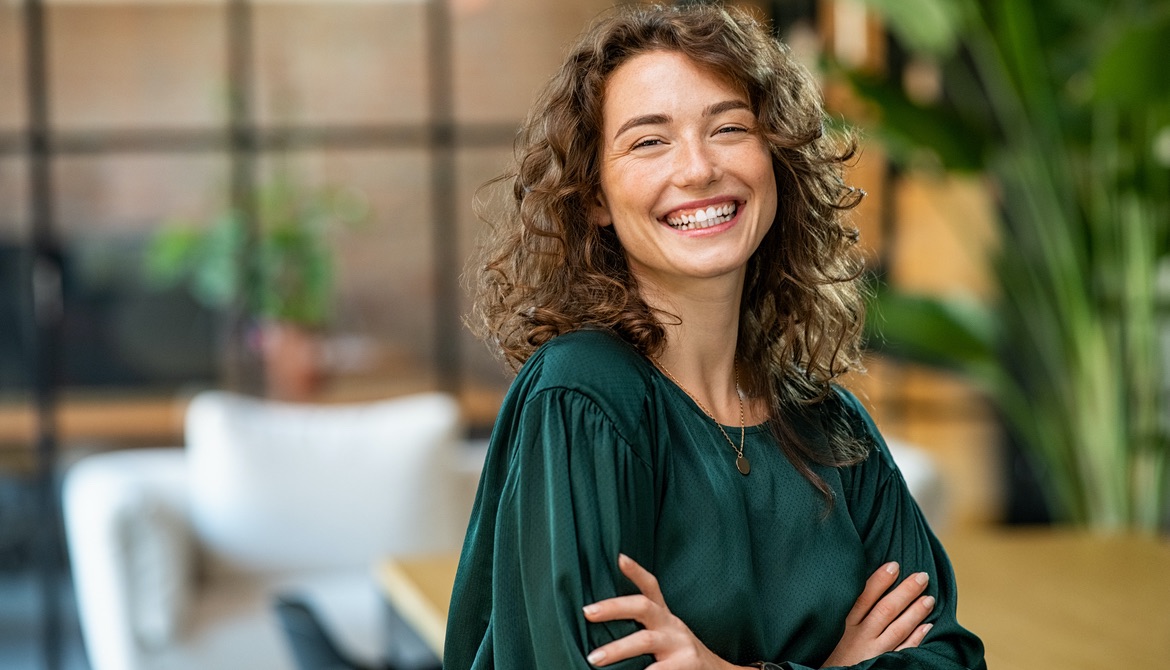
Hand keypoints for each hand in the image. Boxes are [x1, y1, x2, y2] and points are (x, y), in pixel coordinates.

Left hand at [582, 554, 746, 669]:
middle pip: (642, 606)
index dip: (636, 572)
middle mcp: (672, 626)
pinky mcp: (686, 666)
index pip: (651, 587)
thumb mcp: (667, 634)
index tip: (619, 558)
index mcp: (664, 617)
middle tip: (587, 612)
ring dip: (616, 649)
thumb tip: (601, 620)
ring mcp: (680, 645)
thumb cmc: (681, 656)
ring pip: (644, 640)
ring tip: (593, 659)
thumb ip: (644, 626)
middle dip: (613, 608)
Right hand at [820, 562, 934, 667]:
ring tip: (930, 599)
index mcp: (844, 623)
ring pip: (898, 628)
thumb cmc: (830, 650)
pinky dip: (916, 638)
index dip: (880, 580)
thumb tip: (858, 583)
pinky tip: (927, 627)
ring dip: (915, 612)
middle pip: (886, 610)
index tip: (894, 565)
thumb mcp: (830, 627)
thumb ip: (845, 609)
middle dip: (906, 592)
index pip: (864, 597)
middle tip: (922, 577)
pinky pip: (904, 650)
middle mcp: (860, 636)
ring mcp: (873, 651)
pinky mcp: (882, 663)